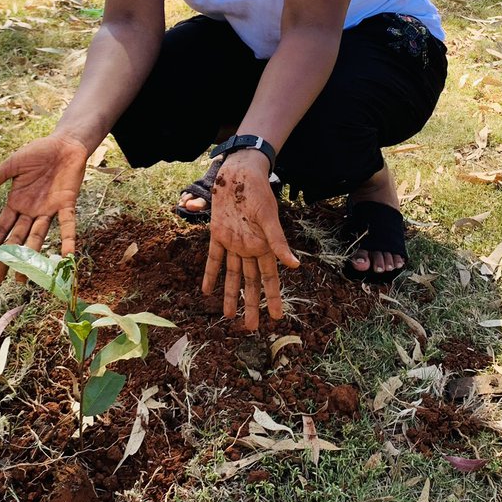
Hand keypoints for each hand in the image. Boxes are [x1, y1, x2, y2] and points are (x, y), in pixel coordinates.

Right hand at [0, 133, 88, 284]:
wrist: (64, 143)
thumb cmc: (38, 153)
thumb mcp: (10, 166)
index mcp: (16, 203)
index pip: (1, 229)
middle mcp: (32, 211)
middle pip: (16, 240)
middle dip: (7, 260)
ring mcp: (49, 209)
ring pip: (38, 237)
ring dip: (32, 257)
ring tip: (24, 279)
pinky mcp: (67, 203)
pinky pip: (67, 224)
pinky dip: (68, 240)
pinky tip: (67, 256)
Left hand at [202, 151, 298, 329]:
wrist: (239, 173)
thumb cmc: (258, 192)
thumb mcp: (270, 218)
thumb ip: (278, 242)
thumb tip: (295, 265)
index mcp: (265, 246)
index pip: (270, 278)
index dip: (273, 298)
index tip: (277, 317)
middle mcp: (250, 248)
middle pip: (250, 282)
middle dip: (251, 305)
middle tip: (252, 328)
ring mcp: (233, 242)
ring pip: (232, 275)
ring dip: (230, 295)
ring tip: (228, 316)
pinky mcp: (218, 234)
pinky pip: (214, 258)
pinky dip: (210, 274)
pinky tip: (207, 290)